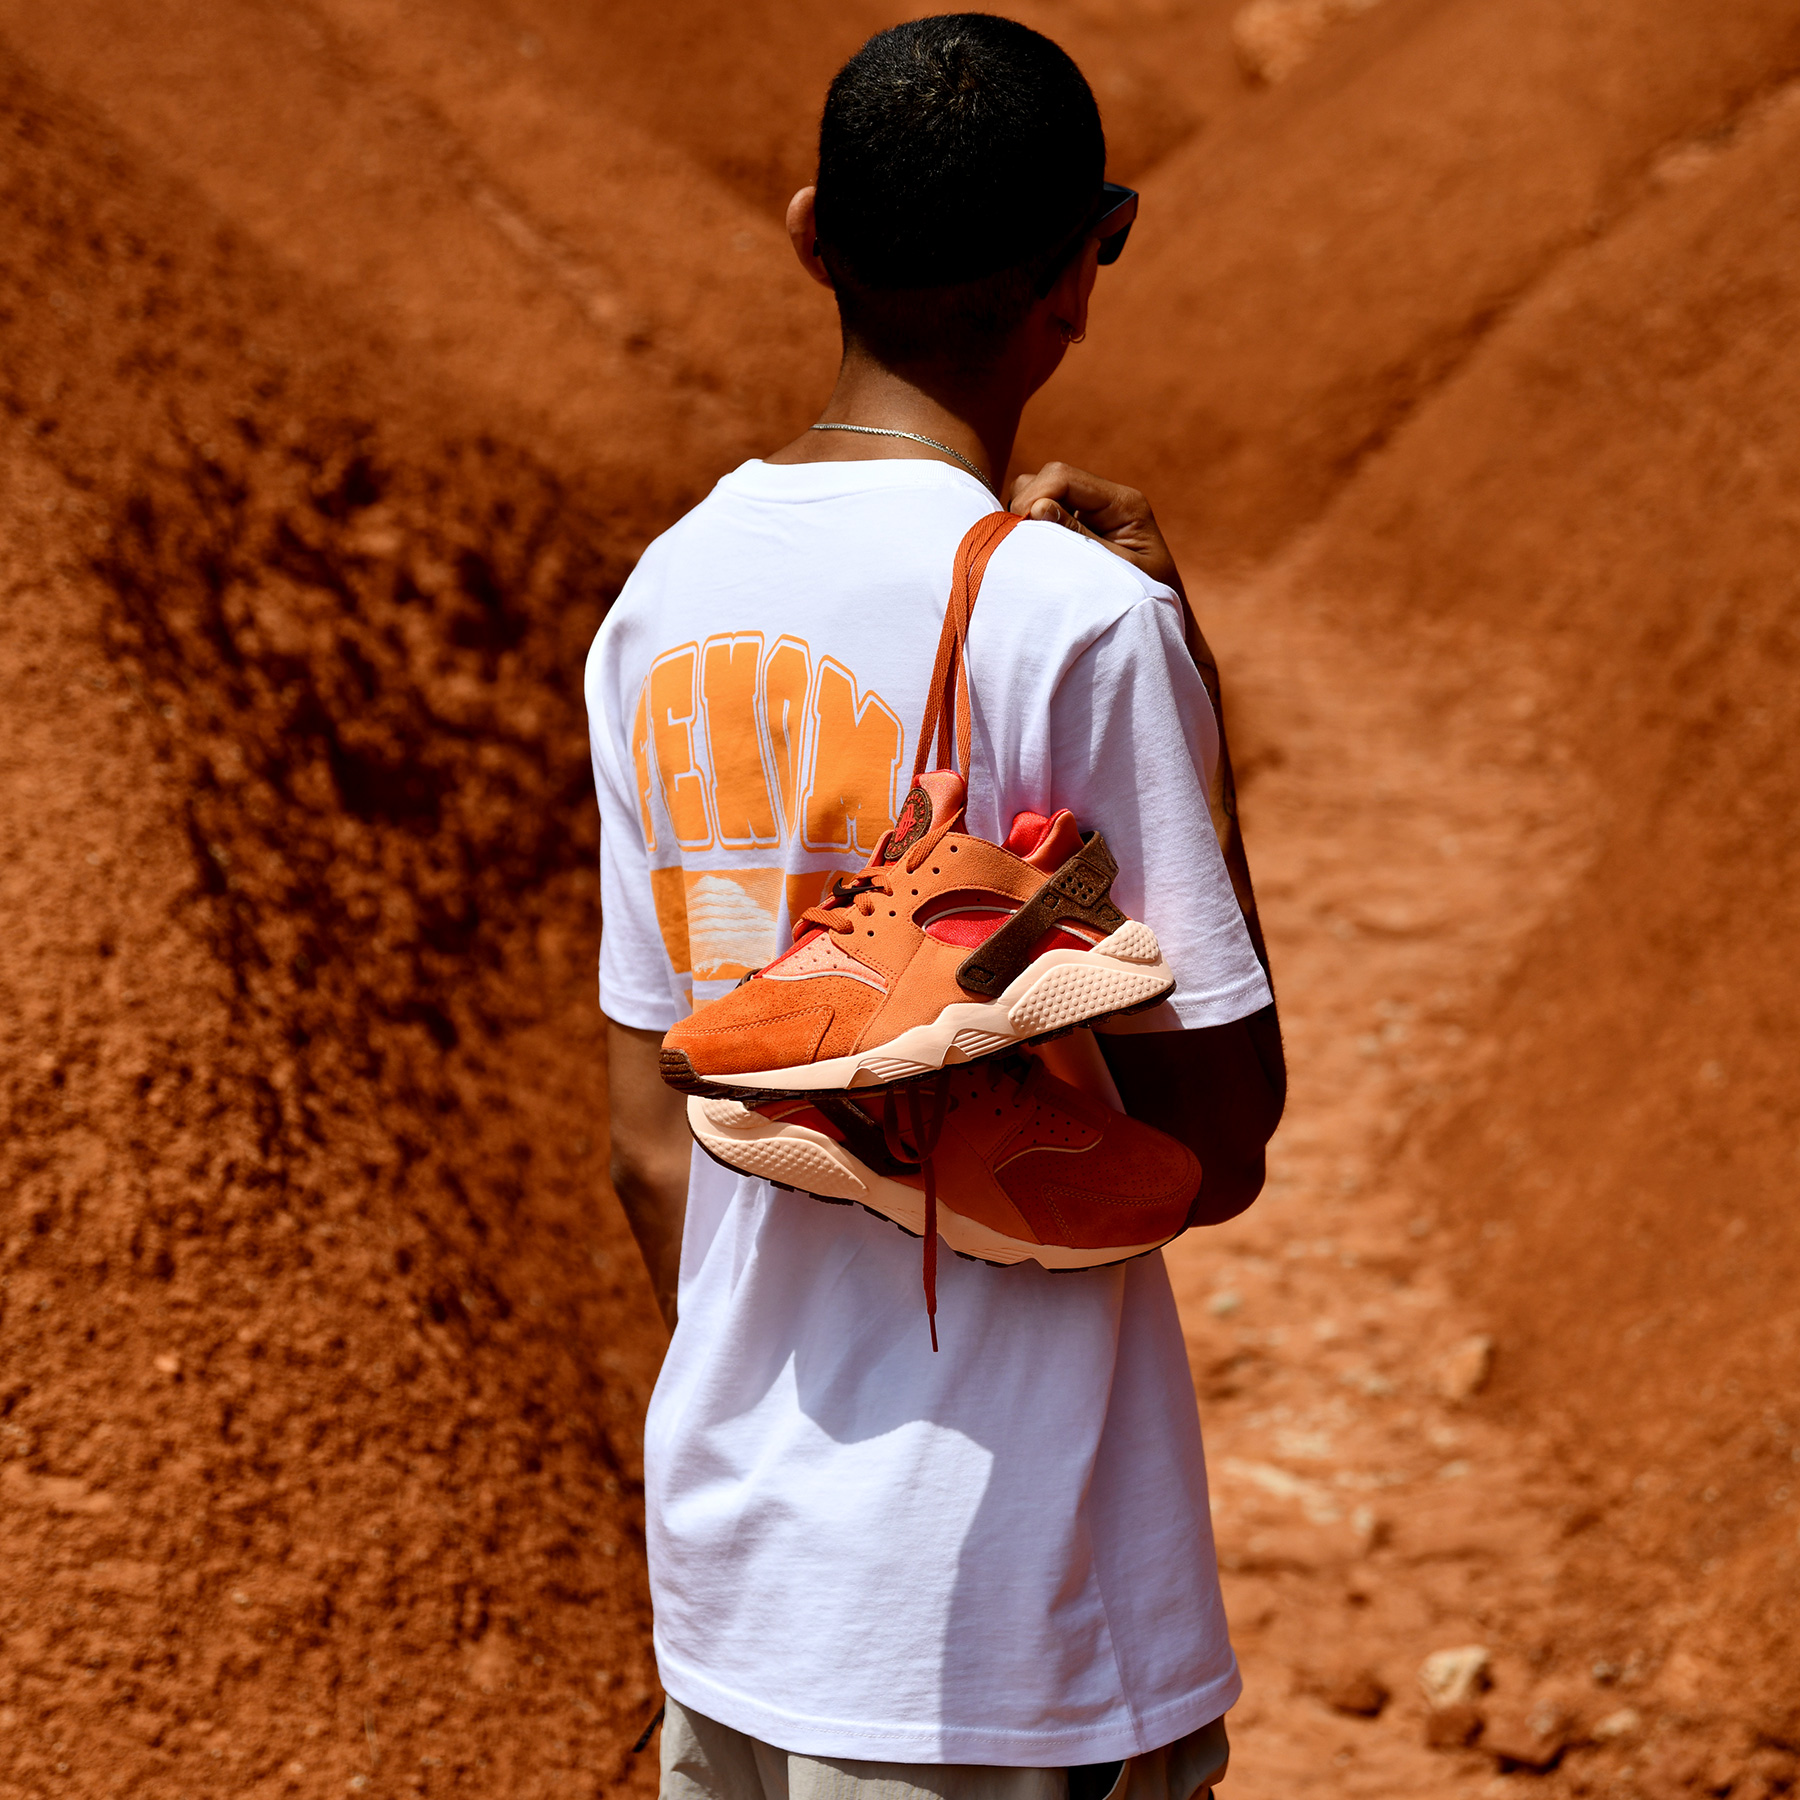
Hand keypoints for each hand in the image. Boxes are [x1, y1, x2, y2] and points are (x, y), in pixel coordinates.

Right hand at [1008, 462, 1185, 598]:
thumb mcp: (1114, 573)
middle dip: (1027, 504)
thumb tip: (1036, 508)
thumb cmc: (1143, 604)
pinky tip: (1036, 552)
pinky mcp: (1080, 525)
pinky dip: (1032, 527)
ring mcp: (1092, 511)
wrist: (1156, 622)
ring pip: (1042, 491)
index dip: (1034, 497)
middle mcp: (1107, 499)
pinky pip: (1044, 512)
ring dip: (1027, 516)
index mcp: (1124, 504)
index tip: (1018, 532)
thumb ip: (1077, 539)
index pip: (1064, 478)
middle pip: (1051, 477)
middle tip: (1021, 544)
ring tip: (1031, 550)